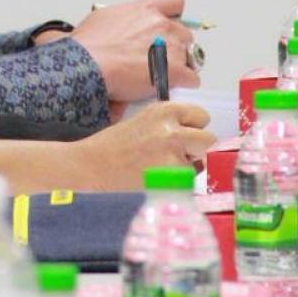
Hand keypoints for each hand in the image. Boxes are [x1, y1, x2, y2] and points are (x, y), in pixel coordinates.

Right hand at [68, 0, 199, 101]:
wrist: (87, 66)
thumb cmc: (88, 47)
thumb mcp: (102, 20)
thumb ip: (121, 22)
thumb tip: (120, 32)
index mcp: (144, 10)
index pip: (174, 1)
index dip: (174, 16)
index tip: (169, 25)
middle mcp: (161, 24)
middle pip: (184, 33)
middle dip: (175, 46)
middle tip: (160, 58)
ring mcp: (170, 47)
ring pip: (191, 56)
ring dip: (181, 65)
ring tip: (162, 76)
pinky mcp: (174, 71)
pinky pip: (192, 78)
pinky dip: (183, 84)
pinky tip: (169, 88)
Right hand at [71, 101, 214, 189]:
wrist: (89, 168)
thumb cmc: (112, 148)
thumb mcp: (142, 124)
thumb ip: (169, 127)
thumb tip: (194, 141)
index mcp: (163, 111)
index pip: (200, 116)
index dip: (193, 129)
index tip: (182, 138)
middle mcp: (172, 129)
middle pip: (208, 139)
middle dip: (198, 149)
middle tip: (177, 158)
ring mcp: (173, 154)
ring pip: (200, 164)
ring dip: (187, 169)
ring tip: (160, 172)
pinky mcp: (172, 179)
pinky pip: (188, 183)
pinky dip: (177, 185)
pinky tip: (156, 183)